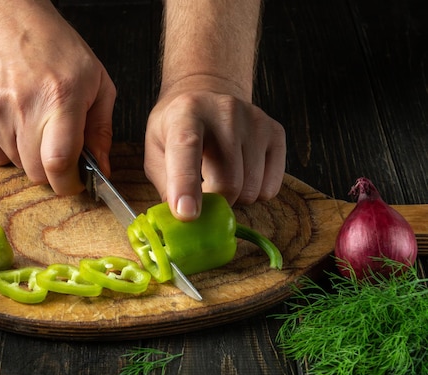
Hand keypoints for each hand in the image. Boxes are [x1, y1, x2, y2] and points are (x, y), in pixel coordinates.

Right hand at [0, 2, 115, 194]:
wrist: (9, 25)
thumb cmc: (58, 51)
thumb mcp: (97, 84)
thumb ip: (101, 130)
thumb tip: (102, 169)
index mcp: (60, 99)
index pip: (58, 162)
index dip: (68, 183)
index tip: (75, 182)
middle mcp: (24, 106)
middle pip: (35, 172)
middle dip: (51, 171)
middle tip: (57, 148)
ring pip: (15, 164)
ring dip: (29, 155)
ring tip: (35, 123)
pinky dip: (7, 148)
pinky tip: (16, 121)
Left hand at [144, 75, 285, 219]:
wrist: (207, 94)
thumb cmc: (176, 127)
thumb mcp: (156, 149)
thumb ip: (165, 185)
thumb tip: (181, 224)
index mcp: (186, 113)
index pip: (186, 150)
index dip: (186, 185)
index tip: (186, 215)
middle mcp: (225, 112)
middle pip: (227, 182)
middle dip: (213, 203)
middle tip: (202, 195)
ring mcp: (255, 121)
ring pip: (251, 190)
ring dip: (234, 199)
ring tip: (219, 178)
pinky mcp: (276, 133)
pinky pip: (270, 188)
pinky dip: (254, 193)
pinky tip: (241, 174)